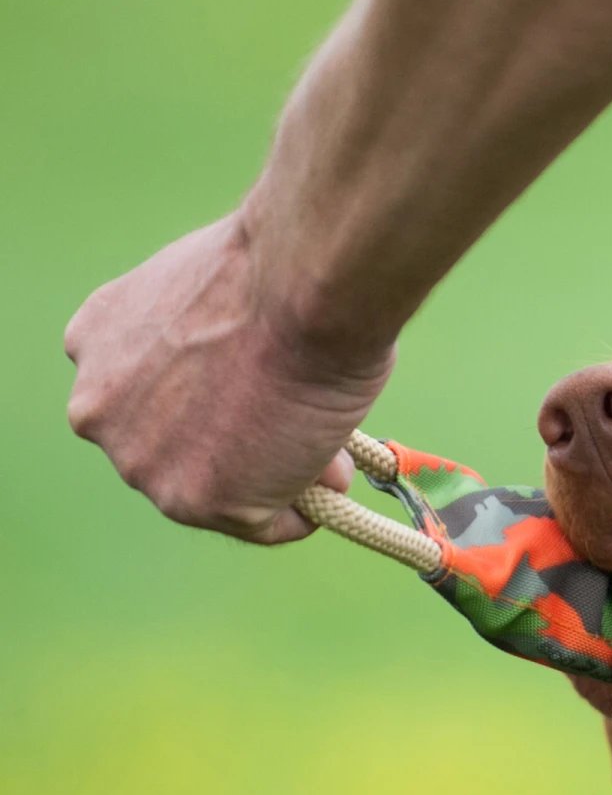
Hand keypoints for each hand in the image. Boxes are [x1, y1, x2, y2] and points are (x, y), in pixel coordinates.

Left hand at [64, 212, 391, 543]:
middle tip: (304, 430)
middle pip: (177, 449)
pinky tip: (332, 479)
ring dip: (273, 478)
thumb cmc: (278, 270)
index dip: (216, 403)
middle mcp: (98, 410)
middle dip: (242, 447)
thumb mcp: (214, 298)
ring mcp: (142, 463)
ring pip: (217, 490)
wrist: (299, 287)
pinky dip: (302, 510)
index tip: (262, 400)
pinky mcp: (198, 501)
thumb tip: (272, 409)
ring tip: (328, 449)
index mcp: (95, 342)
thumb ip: (213, 352)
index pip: (150, 397)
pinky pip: (263, 524)